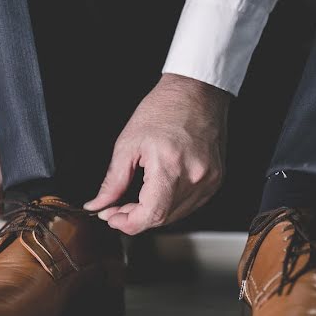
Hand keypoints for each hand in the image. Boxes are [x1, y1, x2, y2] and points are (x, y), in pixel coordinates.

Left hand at [83, 73, 229, 234]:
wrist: (196, 92)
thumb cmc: (164, 109)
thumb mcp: (128, 144)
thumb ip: (112, 181)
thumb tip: (99, 204)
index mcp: (170, 167)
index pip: (150, 215)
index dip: (127, 223)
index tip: (111, 217)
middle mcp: (194, 177)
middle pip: (162, 218)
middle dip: (135, 218)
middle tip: (116, 208)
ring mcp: (209, 180)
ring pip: (176, 215)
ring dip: (152, 214)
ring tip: (133, 202)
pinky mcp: (216, 180)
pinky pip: (190, 205)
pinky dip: (170, 206)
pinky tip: (156, 195)